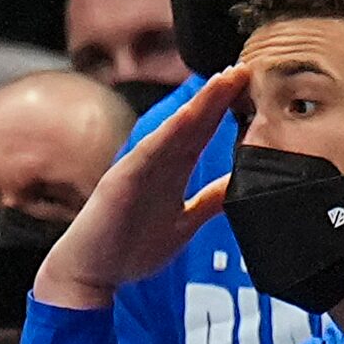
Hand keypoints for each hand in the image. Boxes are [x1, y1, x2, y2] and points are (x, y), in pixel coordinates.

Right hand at [34, 66, 247, 310]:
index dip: (225, 110)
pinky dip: (169, 134)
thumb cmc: (131, 247)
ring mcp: (138, 170)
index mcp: (171, 172)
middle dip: (217, 97)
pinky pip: (148, 154)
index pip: (202, 134)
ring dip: (199, 106)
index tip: (251, 89)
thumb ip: (209, 201)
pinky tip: (188, 118)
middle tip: (244, 70)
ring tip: (223, 81)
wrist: (92, 272)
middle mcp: (155, 164)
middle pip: (192, 124)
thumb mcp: (185, 222)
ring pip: (174, 131)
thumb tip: (238, 185)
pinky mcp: (122, 182)